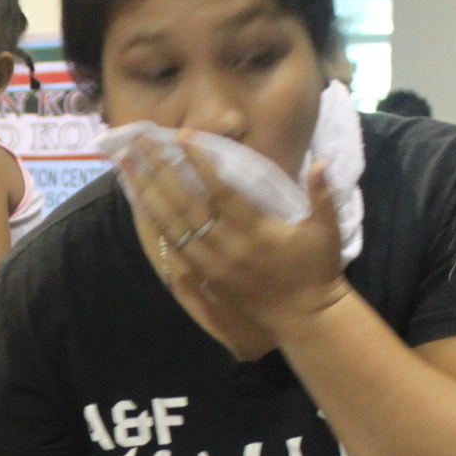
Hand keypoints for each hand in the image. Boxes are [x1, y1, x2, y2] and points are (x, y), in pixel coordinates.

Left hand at [124, 140, 348, 361]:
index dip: (199, 164)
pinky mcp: (205, 275)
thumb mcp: (328, 232)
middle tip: (140, 142)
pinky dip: (155, 221)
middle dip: (161, 170)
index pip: (221, 192)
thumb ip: (323, 197)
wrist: (303, 318)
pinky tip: (139, 201)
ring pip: (173, 224)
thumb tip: (322, 162)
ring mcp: (212, 263)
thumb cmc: (317, 270)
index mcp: (257, 232)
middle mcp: (228, 246)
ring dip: (148, 192)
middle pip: (187, 204)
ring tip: (127, 166)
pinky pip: (173, 245)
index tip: (181, 137)